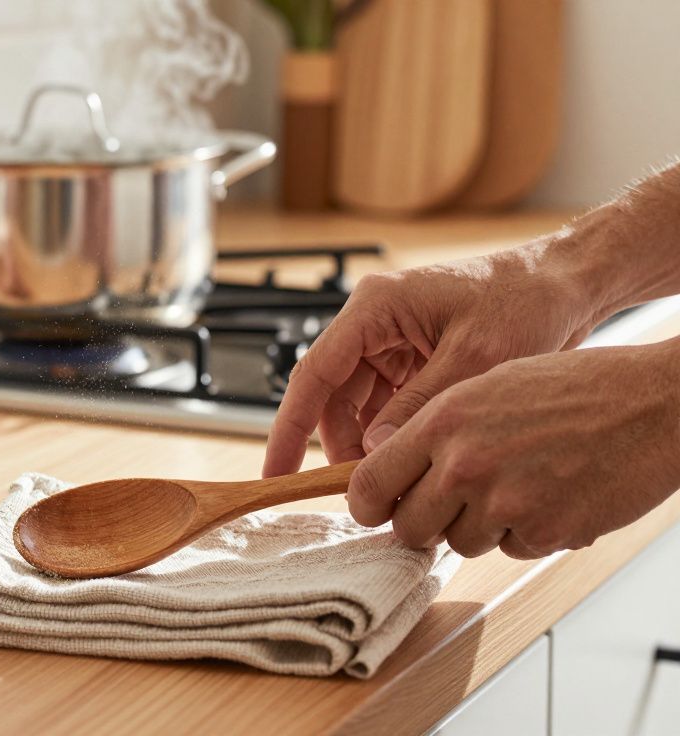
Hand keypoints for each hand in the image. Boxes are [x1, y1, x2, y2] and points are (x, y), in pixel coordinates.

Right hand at [263, 242, 600, 478]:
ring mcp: (390, 340)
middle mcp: (373, 321)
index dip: (289, 427)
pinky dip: (391, 435)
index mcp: (375, 307)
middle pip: (332, 396)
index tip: (277, 472)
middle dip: (342, 445)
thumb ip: (418, 406)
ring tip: (393, 481)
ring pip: (356, 406)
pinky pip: (383, 405)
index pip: (314, 373)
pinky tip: (408, 459)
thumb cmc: (525, 302)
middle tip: (360, 491)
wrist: (567, 285)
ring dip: (368, 444)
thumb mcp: (473, 359)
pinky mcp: (410, 359)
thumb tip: (376, 453)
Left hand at [346, 343, 679, 558]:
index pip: (371, 482)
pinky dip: (525, 533)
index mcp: (444, 421)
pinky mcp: (544, 532)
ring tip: (517, 485)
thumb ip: (436, 429)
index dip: (367, 504)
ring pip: (459, 543)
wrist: (653, 404)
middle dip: (423, 524)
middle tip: (450, 505)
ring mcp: (505, 502)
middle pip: (409, 527)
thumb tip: (391, 468)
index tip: (373, 509)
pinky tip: (551, 495)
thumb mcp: (488, 386)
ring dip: (479, 527)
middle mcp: (465, 463)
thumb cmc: (575, 388)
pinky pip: (510, 550)